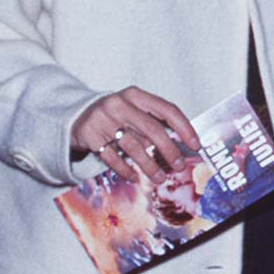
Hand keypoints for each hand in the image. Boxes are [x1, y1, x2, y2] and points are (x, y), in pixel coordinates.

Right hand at [71, 88, 199, 185]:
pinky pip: (113, 158)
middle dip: (169, 150)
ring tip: (159, 178)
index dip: (185, 128)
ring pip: (133, 147)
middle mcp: (120, 104)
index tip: (195, 145)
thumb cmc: (115, 116)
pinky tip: (134, 178)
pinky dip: (126, 170)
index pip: (167, 109)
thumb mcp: (133, 111)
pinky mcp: (90, 136)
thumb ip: (153, 123)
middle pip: (152, 129)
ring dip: (149, 166)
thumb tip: (181, 146)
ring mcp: (103, 120)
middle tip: (179, 166)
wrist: (77, 117)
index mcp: (136, 95)